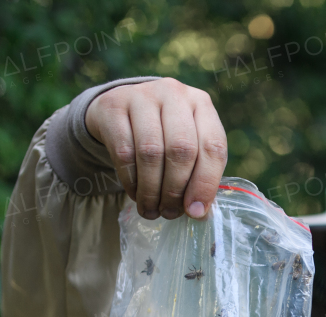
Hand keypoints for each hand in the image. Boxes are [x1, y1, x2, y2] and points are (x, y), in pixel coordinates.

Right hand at [85, 78, 227, 220]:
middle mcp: (174, 93)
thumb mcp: (188, 144)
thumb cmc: (163, 132)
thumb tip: (198, 211)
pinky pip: (124, 152)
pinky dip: (131, 181)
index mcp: (201, 104)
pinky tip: (135, 194)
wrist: (120, 108)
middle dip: (176, 190)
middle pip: (181, 150)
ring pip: (151, 152)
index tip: (195, 212)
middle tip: (170, 213)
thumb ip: (198, 171)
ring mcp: (142, 95)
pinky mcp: (113, 105)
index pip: (213, 146)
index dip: (205, 183)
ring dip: (152, 190)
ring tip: (152, 210)